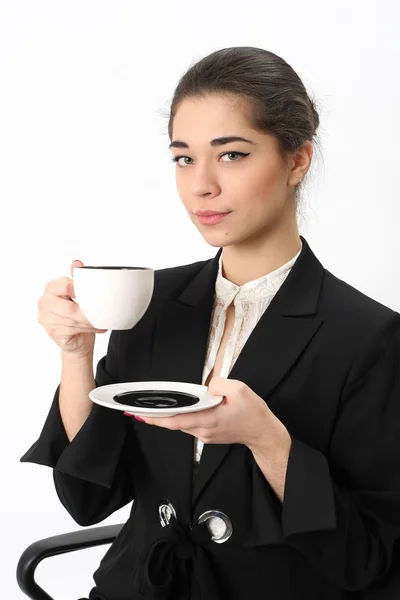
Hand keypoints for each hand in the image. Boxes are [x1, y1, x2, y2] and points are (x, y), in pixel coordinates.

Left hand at [130, 376, 284, 449]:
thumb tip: (205, 386)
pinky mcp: (207, 435)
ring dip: (165, 418)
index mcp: (208, 419)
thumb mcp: (239, 389)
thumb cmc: (252, 412)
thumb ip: (218, 384)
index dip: (156, 418)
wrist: (262, 432)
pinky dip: (178, 418)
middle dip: (153, 417)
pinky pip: (188, 425)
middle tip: (134, 409)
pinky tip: (173, 411)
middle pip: (173, 424)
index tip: (140, 414)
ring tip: (150, 408)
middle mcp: (203, 430)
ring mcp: (204, 435)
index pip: (176, 420)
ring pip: (180, 425)